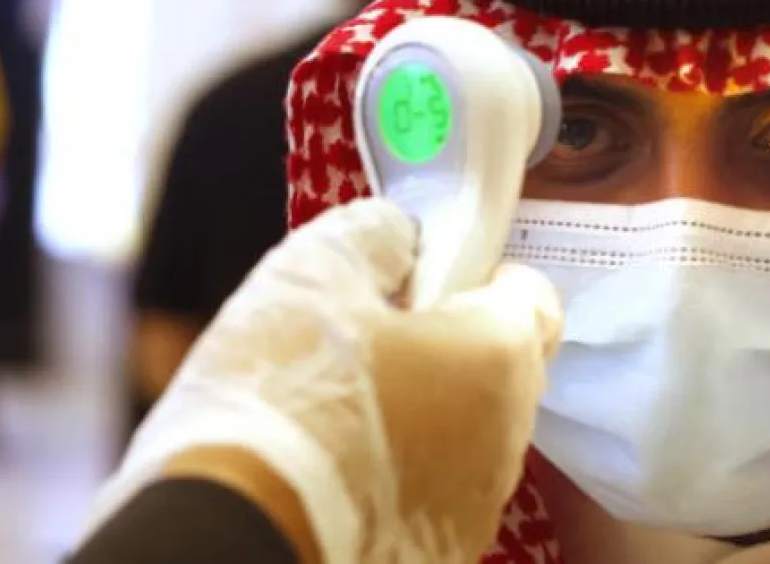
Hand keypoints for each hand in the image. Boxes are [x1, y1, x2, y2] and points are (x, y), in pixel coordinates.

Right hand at [84, 199, 562, 563]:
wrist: (235, 541)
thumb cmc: (280, 398)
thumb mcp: (311, 276)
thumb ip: (374, 237)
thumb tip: (400, 238)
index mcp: (497, 355)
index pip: (535, 295)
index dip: (483, 275)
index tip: (427, 277)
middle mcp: (508, 436)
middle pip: (503, 368)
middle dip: (451, 344)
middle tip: (371, 338)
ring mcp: (478, 505)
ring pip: (470, 436)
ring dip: (425, 412)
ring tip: (340, 408)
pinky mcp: (440, 553)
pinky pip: (435, 494)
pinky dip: (401, 473)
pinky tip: (336, 466)